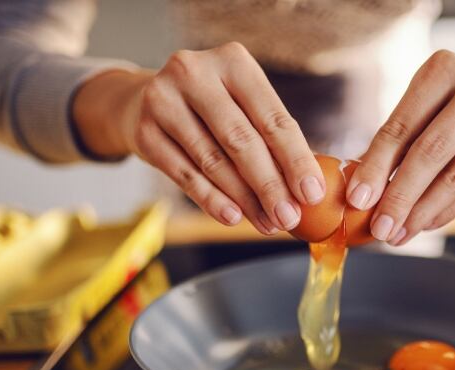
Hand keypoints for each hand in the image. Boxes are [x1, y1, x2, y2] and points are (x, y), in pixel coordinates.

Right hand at [73, 43, 326, 233]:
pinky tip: (233, 217)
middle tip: (289, 218)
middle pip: (242, 141)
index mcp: (233, 61)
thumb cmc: (211, 109)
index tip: (312, 194)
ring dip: (244, 200)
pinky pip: (185, 175)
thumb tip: (307, 191)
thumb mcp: (243, 105)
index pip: (273, 118)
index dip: (296, 160)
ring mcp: (164, 100)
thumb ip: (272, 139)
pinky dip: (212, 200)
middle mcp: (195, 73)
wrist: (142, 101)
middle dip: (270, 186)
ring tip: (267, 223)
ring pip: (213, 162)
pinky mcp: (144, 131)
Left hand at [346, 50, 454, 244]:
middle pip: (430, 153)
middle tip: (378, 228)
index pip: (401, 126)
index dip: (375, 166)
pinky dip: (445, 212)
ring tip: (397, 235)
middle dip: (399, 196)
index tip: (356, 199)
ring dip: (421, 213)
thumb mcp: (427, 104)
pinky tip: (423, 225)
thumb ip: (396, 141)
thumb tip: (359, 191)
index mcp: (444, 68)